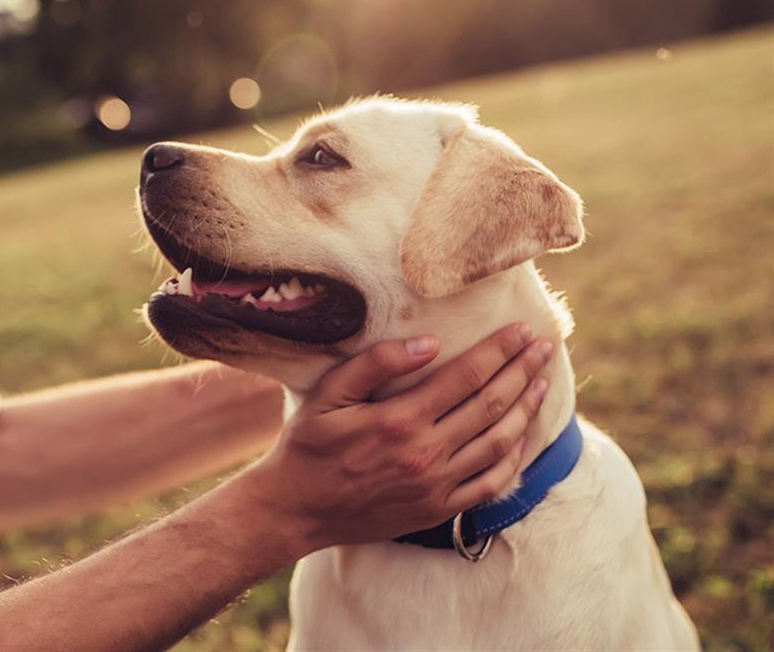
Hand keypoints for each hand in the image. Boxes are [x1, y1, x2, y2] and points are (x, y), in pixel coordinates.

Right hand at [238, 322, 554, 554]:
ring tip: (541, 383)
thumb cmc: (308, 446)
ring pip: (498, 442)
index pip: (466, 376)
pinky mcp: (438, 510)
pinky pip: (490, 483)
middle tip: (544, 347)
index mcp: (399, 420)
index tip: (522, 330)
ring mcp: (436, 485)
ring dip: (526, 409)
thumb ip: (375, 364)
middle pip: (491, 405)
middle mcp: (425, 453)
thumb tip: (428, 343)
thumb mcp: (328, 395)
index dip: (499, 350)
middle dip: (522, 371)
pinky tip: (522, 435)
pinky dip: (514, 457)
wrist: (296, 510)